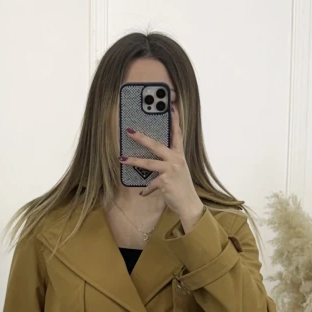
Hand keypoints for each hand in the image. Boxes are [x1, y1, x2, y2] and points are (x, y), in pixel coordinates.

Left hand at [120, 101, 203, 229]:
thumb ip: (167, 164)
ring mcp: (171, 170)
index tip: (170, 106)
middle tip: (129, 131)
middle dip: (141, 138)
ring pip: (148, 163)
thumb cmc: (181, 188)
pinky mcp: (165, 181)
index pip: (177, 134)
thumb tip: (150, 162)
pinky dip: (146, 190)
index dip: (175, 119)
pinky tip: (142, 193)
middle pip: (156, 145)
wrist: (189, 204)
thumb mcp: (177, 172)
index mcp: (179, 155)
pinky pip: (150, 184)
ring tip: (122, 159)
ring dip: (133, 161)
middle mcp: (176, 160)